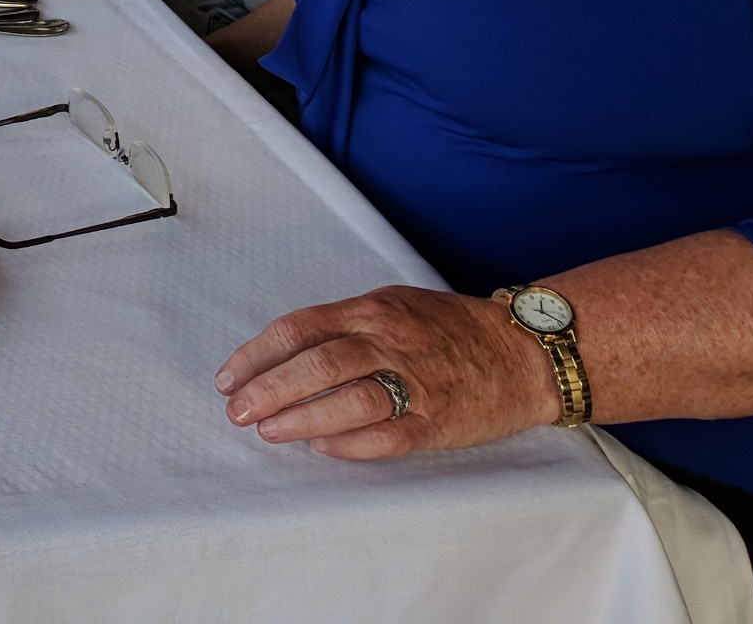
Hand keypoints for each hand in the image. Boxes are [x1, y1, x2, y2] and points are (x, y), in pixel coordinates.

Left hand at [217, 285, 558, 458]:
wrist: (523, 354)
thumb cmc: (450, 329)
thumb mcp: (392, 306)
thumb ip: (342, 325)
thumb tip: (284, 353)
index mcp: (371, 310)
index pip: (299, 328)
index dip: (257, 354)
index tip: (229, 378)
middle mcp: (390, 342)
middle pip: (317, 364)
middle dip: (267, 389)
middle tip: (237, 411)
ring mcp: (416, 383)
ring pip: (347, 401)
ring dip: (299, 418)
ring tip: (268, 431)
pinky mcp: (437, 422)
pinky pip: (386, 437)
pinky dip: (348, 444)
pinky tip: (321, 447)